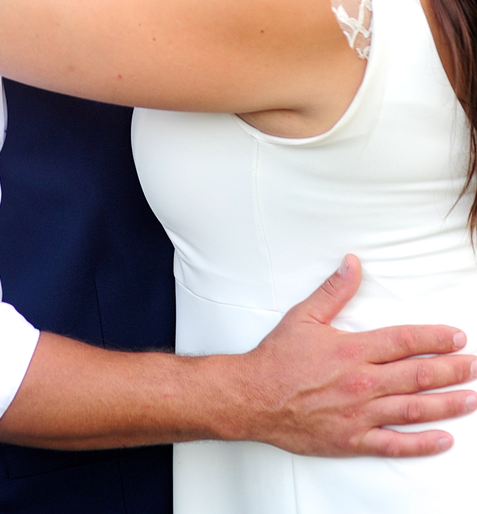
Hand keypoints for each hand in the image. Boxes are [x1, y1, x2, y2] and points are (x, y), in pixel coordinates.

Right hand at [229, 254, 476, 455]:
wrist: (253, 398)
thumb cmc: (278, 358)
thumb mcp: (304, 316)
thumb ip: (334, 291)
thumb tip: (352, 264)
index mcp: (352, 350)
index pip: (403, 341)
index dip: (434, 337)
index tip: (457, 336)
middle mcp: (361, 382)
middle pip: (417, 375)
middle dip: (451, 369)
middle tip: (475, 365)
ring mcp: (360, 414)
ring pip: (414, 409)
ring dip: (447, 403)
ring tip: (472, 398)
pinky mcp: (354, 439)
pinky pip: (395, 444)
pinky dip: (423, 444)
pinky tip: (445, 439)